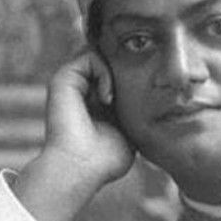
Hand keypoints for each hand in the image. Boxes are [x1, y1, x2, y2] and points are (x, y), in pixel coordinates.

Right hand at [12, 50, 133, 220]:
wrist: (82, 166)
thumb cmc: (106, 159)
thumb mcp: (129, 132)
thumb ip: (136, 114)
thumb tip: (157, 104)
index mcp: (94, 101)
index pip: (116, 73)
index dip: (134, 73)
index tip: (147, 92)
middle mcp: (81, 90)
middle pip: (108, 59)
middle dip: (126, 67)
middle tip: (134, 91)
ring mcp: (71, 83)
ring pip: (99, 54)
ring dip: (115, 71)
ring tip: (115, 100)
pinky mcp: (63, 79)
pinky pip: (89, 56)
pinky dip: (105, 72)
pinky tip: (108, 98)